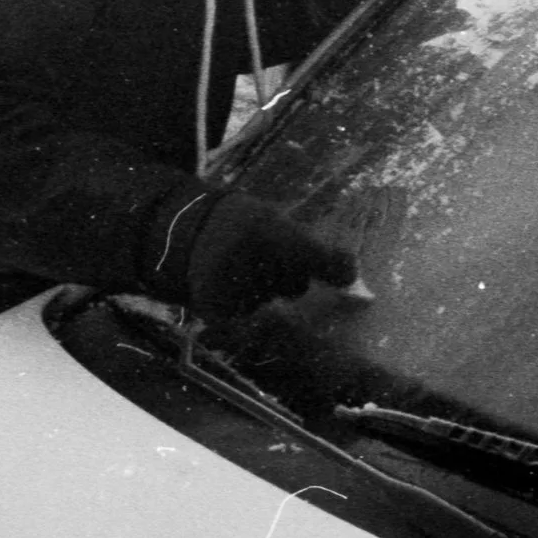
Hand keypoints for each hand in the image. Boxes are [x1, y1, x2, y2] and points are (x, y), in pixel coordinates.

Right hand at [158, 192, 356, 323]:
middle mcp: (245, 254)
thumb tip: (351, 275)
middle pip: (295, 284)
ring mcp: (226, 282)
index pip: (310, 251)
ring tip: (245, 269)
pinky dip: (246, 308)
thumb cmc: (242, 224)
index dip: (333, 265)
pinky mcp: (211, 305)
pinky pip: (246, 319)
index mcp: (264, 225)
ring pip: (271, 301)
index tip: (348, 274)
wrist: (185, 229)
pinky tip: (236, 290)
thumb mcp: (274, 219)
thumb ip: (311, 246)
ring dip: (266, 291)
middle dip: (291, 276)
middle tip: (270, 259)